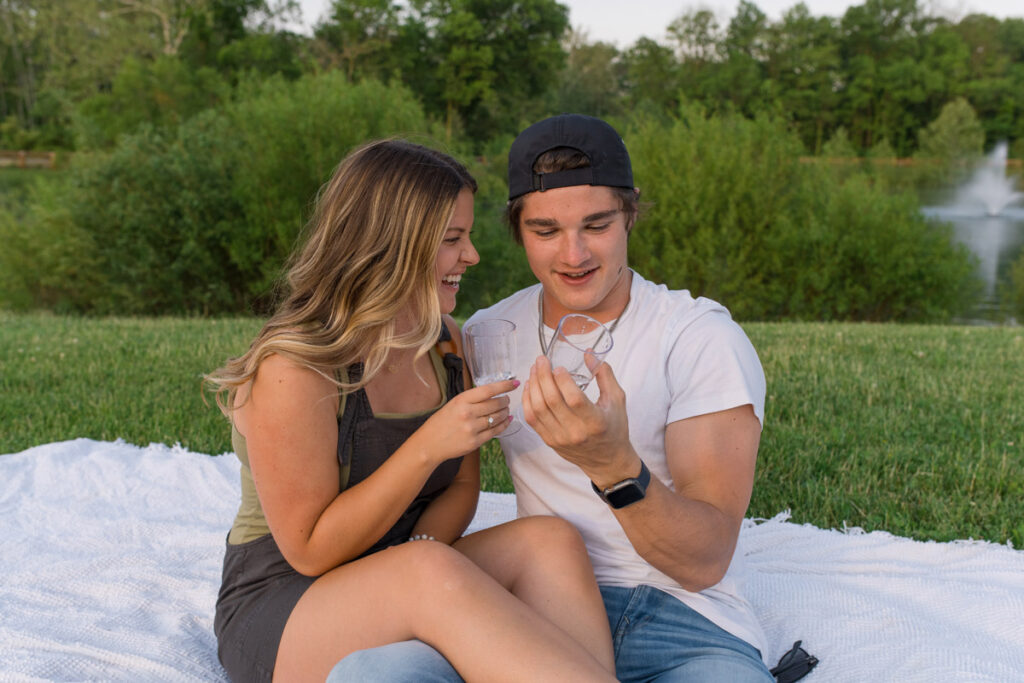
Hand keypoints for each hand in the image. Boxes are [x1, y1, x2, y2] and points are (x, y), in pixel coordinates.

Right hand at [413, 378, 517, 463]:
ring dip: (505, 412)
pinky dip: (503, 424)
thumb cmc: (441, 422)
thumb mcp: (453, 404)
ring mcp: (472, 428)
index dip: (504, 385)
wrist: (430, 444)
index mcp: (461, 400)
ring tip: (505, 409)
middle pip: (496, 404)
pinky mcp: (475, 442)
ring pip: (497, 417)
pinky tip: (506, 420)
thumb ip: (471, 399)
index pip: (488, 390)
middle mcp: (467, 413)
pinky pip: (495, 431)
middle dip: (505, 400)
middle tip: (507, 399)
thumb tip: (493, 392)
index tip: (514, 382)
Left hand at [522, 356, 636, 482]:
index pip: (574, 399)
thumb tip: (587, 354)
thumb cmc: (614, 428)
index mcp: (595, 422)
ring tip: (534, 370)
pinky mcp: (549, 441)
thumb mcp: (617, 400)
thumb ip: (604, 375)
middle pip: (551, 401)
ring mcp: (560, 438)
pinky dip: (527, 400)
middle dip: (543, 376)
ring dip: (533, 386)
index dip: (563, 381)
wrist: (607, 460)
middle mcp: (576, 432)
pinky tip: (530, 387)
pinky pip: (531, 419)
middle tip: (541, 360)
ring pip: (538, 409)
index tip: (558, 366)